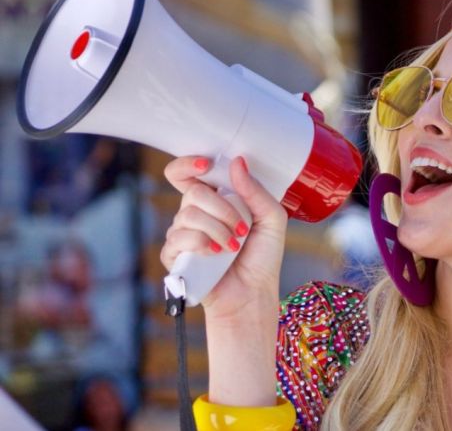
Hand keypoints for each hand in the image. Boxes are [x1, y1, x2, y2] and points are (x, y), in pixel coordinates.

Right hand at [160, 156, 287, 319]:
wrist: (253, 294)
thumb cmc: (262, 257)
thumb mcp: (272, 219)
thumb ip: (256, 191)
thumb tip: (237, 161)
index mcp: (216, 199)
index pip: (188, 173)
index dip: (189, 163)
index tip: (206, 165)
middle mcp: (196, 213)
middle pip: (193, 191)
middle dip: (222, 209)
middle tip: (241, 229)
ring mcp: (183, 233)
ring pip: (188, 214)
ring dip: (218, 230)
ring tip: (233, 247)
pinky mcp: (174, 255)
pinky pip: (178, 238)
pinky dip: (202, 244)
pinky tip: (216, 254)